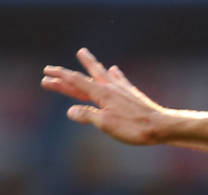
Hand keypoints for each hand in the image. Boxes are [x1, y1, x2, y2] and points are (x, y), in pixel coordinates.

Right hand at [42, 48, 171, 144]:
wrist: (161, 126)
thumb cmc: (133, 128)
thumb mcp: (106, 124)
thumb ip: (87, 115)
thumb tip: (70, 110)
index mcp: (101, 94)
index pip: (76, 83)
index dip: (60, 79)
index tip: (46, 75)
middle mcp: (110, 87)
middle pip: (84, 76)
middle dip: (66, 73)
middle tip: (51, 68)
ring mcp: (121, 89)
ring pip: (101, 73)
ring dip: (90, 64)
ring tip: (82, 53)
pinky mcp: (132, 94)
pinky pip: (119, 80)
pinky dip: (113, 74)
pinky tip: (113, 69)